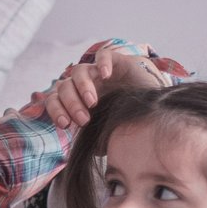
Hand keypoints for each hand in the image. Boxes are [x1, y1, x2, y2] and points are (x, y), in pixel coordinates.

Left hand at [39, 45, 169, 130]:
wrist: (151, 101)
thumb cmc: (124, 118)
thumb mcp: (106, 131)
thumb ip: (94, 140)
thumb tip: (86, 152)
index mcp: (75, 99)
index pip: (55, 100)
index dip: (56, 111)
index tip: (66, 125)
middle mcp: (83, 84)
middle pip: (64, 87)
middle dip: (70, 104)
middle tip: (84, 120)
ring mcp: (98, 71)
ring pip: (79, 71)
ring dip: (82, 88)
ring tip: (92, 103)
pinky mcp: (115, 60)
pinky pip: (103, 55)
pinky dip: (102, 63)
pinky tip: (106, 75)